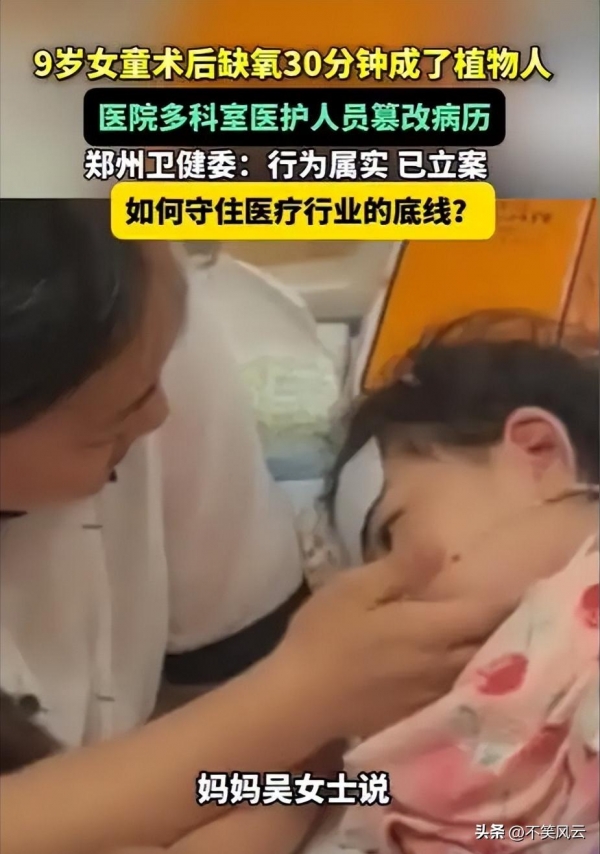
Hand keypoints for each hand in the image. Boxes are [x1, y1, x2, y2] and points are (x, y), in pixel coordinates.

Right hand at [272, 554, 508, 740]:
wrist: (299, 700)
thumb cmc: (323, 636)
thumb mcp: (354, 589)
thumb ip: (401, 570)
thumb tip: (441, 547)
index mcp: (427, 629)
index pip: (483, 613)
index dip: (505, 599)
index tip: (520, 583)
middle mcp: (439, 663)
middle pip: (486, 645)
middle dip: (502, 626)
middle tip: (510, 608)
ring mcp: (428, 692)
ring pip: (473, 670)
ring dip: (488, 652)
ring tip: (492, 635)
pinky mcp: (414, 710)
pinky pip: (454, 691)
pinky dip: (465, 675)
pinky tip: (457, 667)